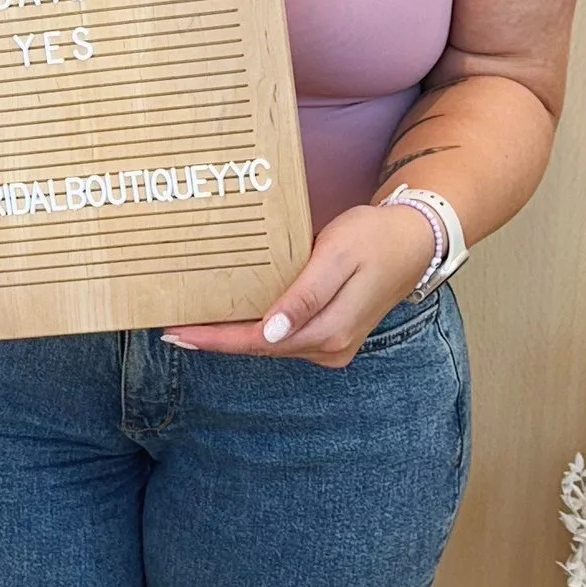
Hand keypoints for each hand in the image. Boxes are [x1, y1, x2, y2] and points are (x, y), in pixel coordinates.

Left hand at [161, 198, 440, 367]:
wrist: (414, 241)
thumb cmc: (374, 238)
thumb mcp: (337, 257)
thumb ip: (305, 295)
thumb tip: (271, 332)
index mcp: (330, 330)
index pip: (258, 342)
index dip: (215, 340)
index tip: (177, 334)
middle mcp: (330, 347)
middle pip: (260, 348)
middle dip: (215, 341)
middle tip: (170, 330)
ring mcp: (333, 345)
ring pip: (270, 345)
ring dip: (232, 337)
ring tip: (192, 326)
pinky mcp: (332, 335)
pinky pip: (284, 337)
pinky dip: (255, 330)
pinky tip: (232, 321)